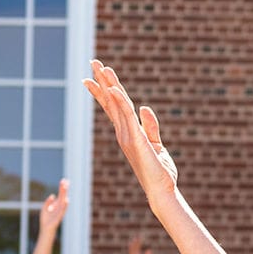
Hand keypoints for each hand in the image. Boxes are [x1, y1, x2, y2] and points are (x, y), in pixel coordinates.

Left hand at [39, 179, 70, 236]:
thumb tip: (52, 195)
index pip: (60, 194)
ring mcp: (60, 211)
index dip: (62, 187)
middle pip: (62, 196)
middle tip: (65, 180)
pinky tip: (66, 200)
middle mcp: (60, 207)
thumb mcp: (44, 208)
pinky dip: (64, 205)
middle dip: (64, 188)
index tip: (64, 180)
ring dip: (64, 194)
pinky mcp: (59, 217)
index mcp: (57, 204)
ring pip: (63, 201)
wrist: (46, 230)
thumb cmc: (46, 220)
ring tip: (65, 187)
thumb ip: (48, 202)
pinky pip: (62, 210)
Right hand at [83, 60, 178, 201]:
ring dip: (108, 84)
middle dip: (101, 81)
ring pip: (116, 104)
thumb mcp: (156, 145)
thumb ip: (150, 126)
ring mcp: (127, 136)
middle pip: (111, 101)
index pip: (113, 107)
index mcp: (127, 133)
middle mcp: (123, 133)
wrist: (161, 190)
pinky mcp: (137, 140)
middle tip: (92, 62)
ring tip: (100, 67)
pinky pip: (128, 117)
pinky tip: (114, 89)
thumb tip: (144, 107)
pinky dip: (121, 102)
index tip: (91, 78)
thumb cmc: (160, 172)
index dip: (102, 91)